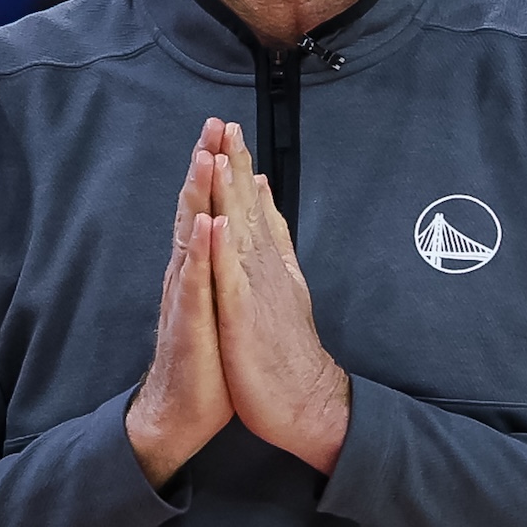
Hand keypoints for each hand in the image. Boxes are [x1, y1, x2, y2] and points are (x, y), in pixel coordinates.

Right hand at [125, 118, 232, 487]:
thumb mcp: (217, 298)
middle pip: (194, 210)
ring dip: (197, 198)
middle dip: (203, 166)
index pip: (206, 207)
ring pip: (190, 239)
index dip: (215, 167)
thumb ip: (219, 259)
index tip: (226, 127)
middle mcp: (187, 275)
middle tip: (213, 124)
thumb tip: (226, 220)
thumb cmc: (206, 355)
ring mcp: (185, 298)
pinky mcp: (188, 326)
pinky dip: (199, 257)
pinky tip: (205, 231)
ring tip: (205, 159)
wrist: (182, 410)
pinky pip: (193, 287)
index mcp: (200, 267)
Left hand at [208, 123, 349, 474]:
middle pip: (249, 208)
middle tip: (225, 125)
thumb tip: (266, 206)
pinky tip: (220, 222)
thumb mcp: (282, 288)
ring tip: (223, 154)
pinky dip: (226, 248)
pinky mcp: (246, 317)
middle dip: (235, 164)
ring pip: (241, 233)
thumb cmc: (288, 351)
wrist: (306, 402)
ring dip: (232, 193)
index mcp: (270, 264)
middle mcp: (266, 269)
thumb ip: (275, 243)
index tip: (232, 134)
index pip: (255, 208)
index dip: (242, 170)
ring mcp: (257, 291)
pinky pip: (232, 278)